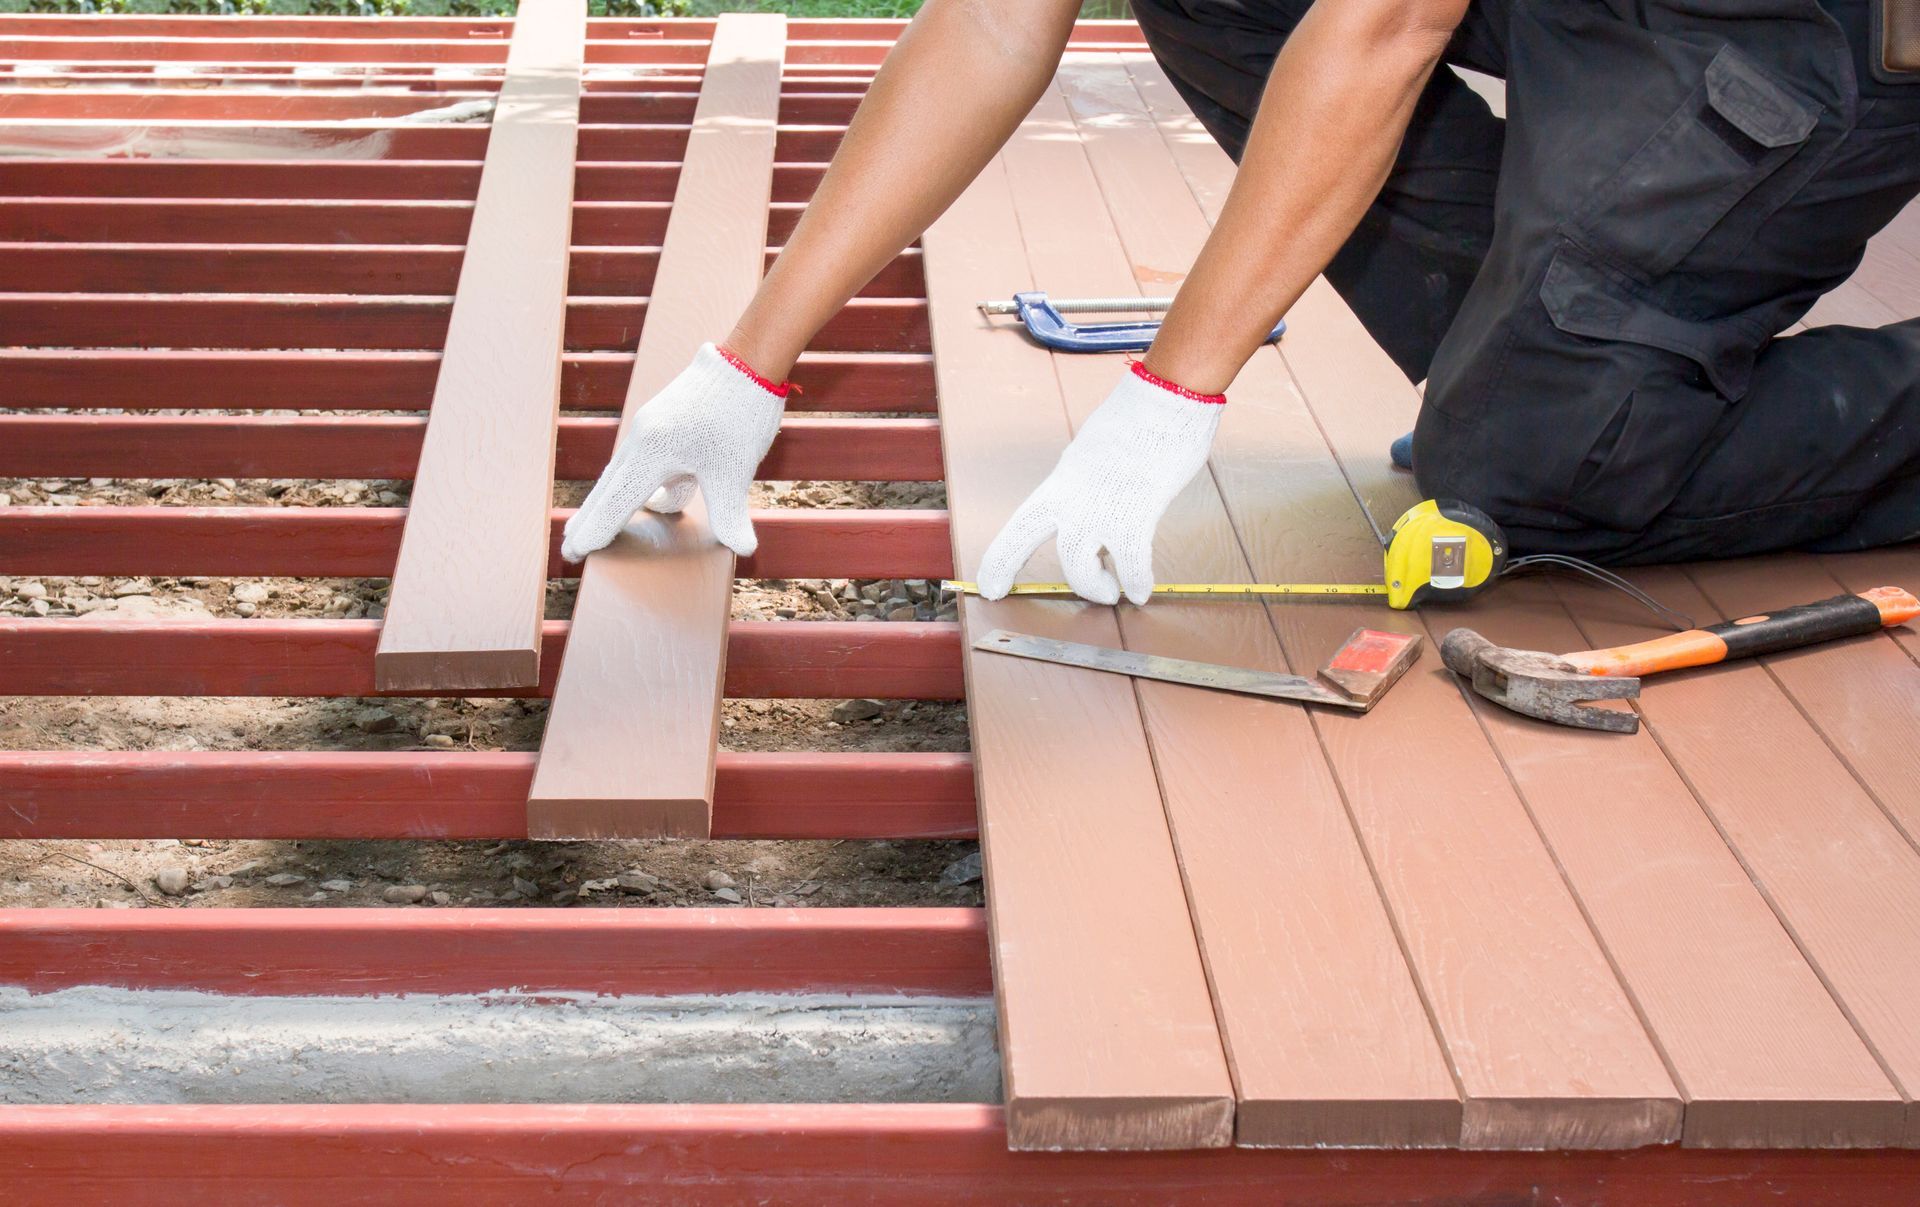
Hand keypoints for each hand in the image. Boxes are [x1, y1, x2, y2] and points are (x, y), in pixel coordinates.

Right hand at [561, 343, 788, 560]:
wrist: (747, 362)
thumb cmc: (740, 415)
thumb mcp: (736, 472)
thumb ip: (731, 514)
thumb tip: (744, 549)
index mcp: (652, 454)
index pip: (615, 503)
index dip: (596, 532)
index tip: (575, 553)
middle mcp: (641, 440)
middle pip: (606, 490)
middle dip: (589, 521)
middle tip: (570, 550)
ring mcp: (648, 428)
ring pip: (621, 474)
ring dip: (608, 503)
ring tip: (594, 527)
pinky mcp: (660, 421)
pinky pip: (638, 460)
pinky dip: (633, 484)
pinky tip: (651, 502)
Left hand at [976, 362, 1223, 604]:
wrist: (1166, 399)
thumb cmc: (1139, 421)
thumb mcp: (1093, 453)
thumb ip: (1085, 481)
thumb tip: (1091, 496)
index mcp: (1061, 482)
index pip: (1020, 524)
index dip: (1001, 559)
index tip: (990, 586)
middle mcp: (1072, 497)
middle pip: (1035, 543)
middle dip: (1032, 573)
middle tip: (1082, 597)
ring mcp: (1101, 506)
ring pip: (1079, 565)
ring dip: (1096, 587)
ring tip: (1111, 592)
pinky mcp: (1136, 512)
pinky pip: (1131, 562)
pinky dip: (1136, 581)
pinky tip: (1142, 590)